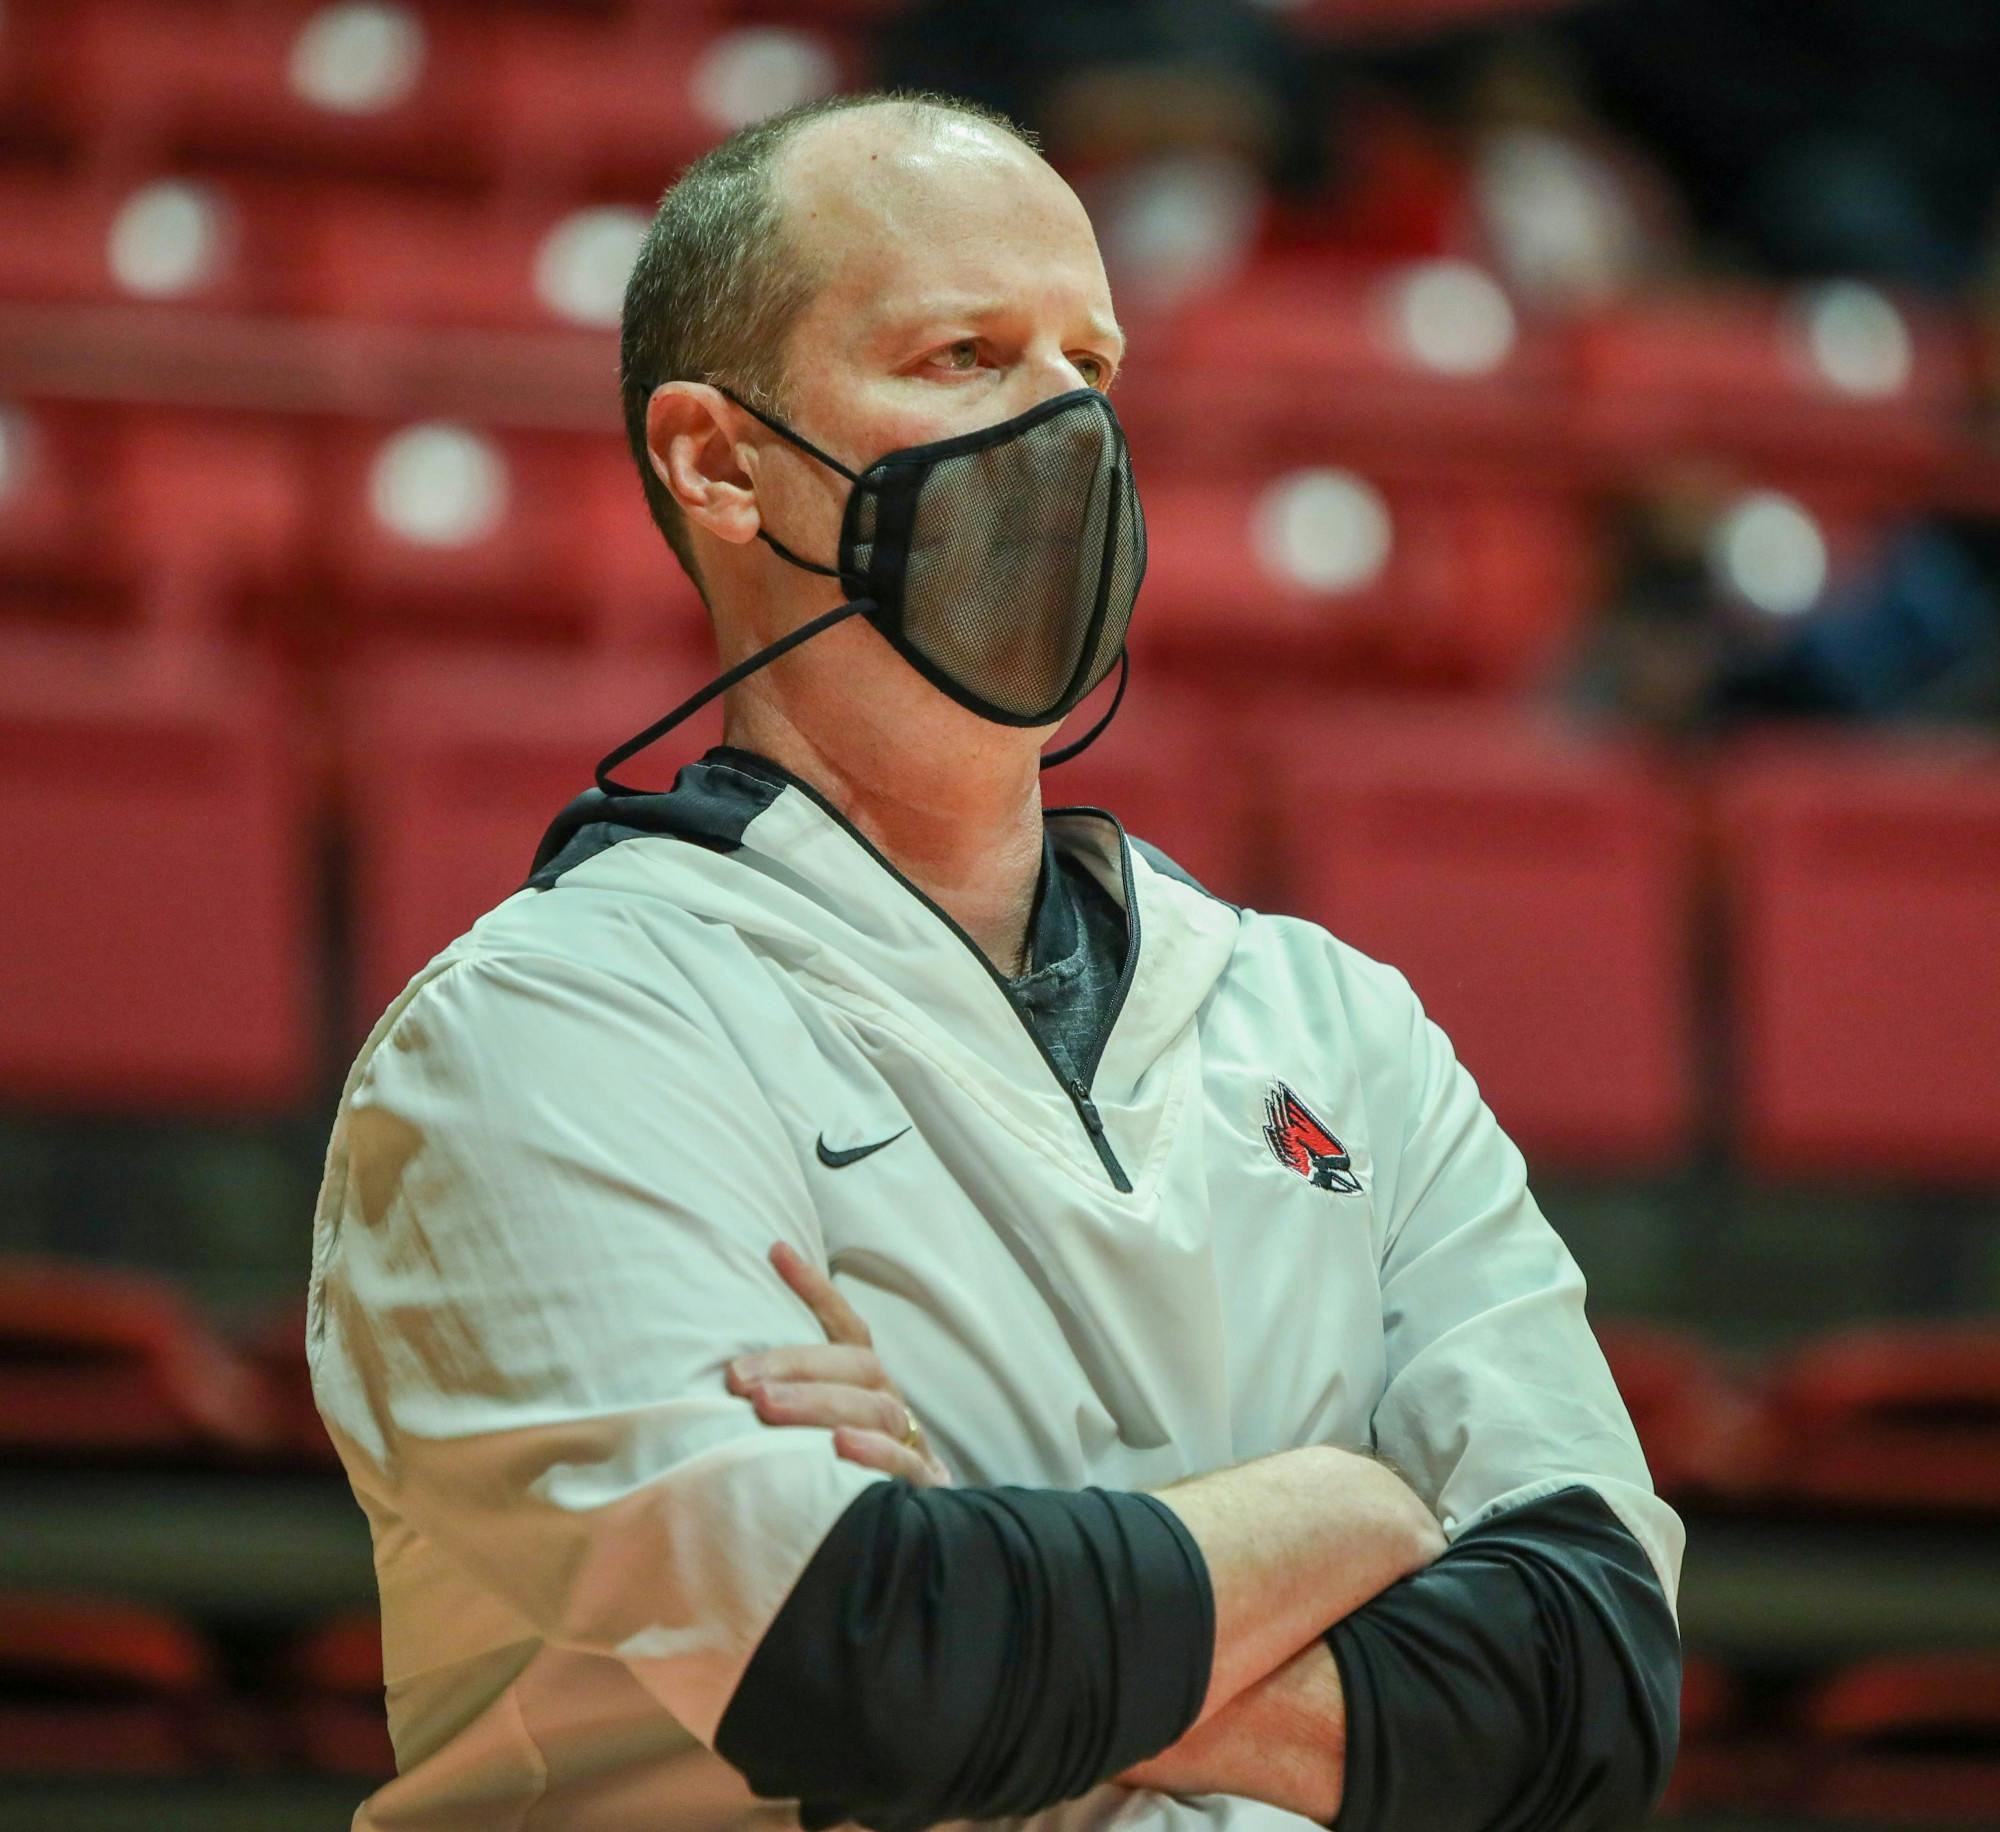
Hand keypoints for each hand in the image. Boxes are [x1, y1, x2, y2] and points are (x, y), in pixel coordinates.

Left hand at [726, 1241, 951, 1488]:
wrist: (908, 1547)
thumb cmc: (840, 1484)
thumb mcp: (811, 1441)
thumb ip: (784, 1406)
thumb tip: (722, 1379)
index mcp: (868, 1387)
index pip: (847, 1329)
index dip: (815, 1290)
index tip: (776, 1250)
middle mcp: (891, 1405)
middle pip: (856, 1367)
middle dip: (797, 1366)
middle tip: (740, 1381)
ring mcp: (910, 1445)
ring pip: (876, 1408)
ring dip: (820, 1403)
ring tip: (768, 1409)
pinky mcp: (923, 1489)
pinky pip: (905, 1465)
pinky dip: (874, 1454)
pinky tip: (839, 1448)